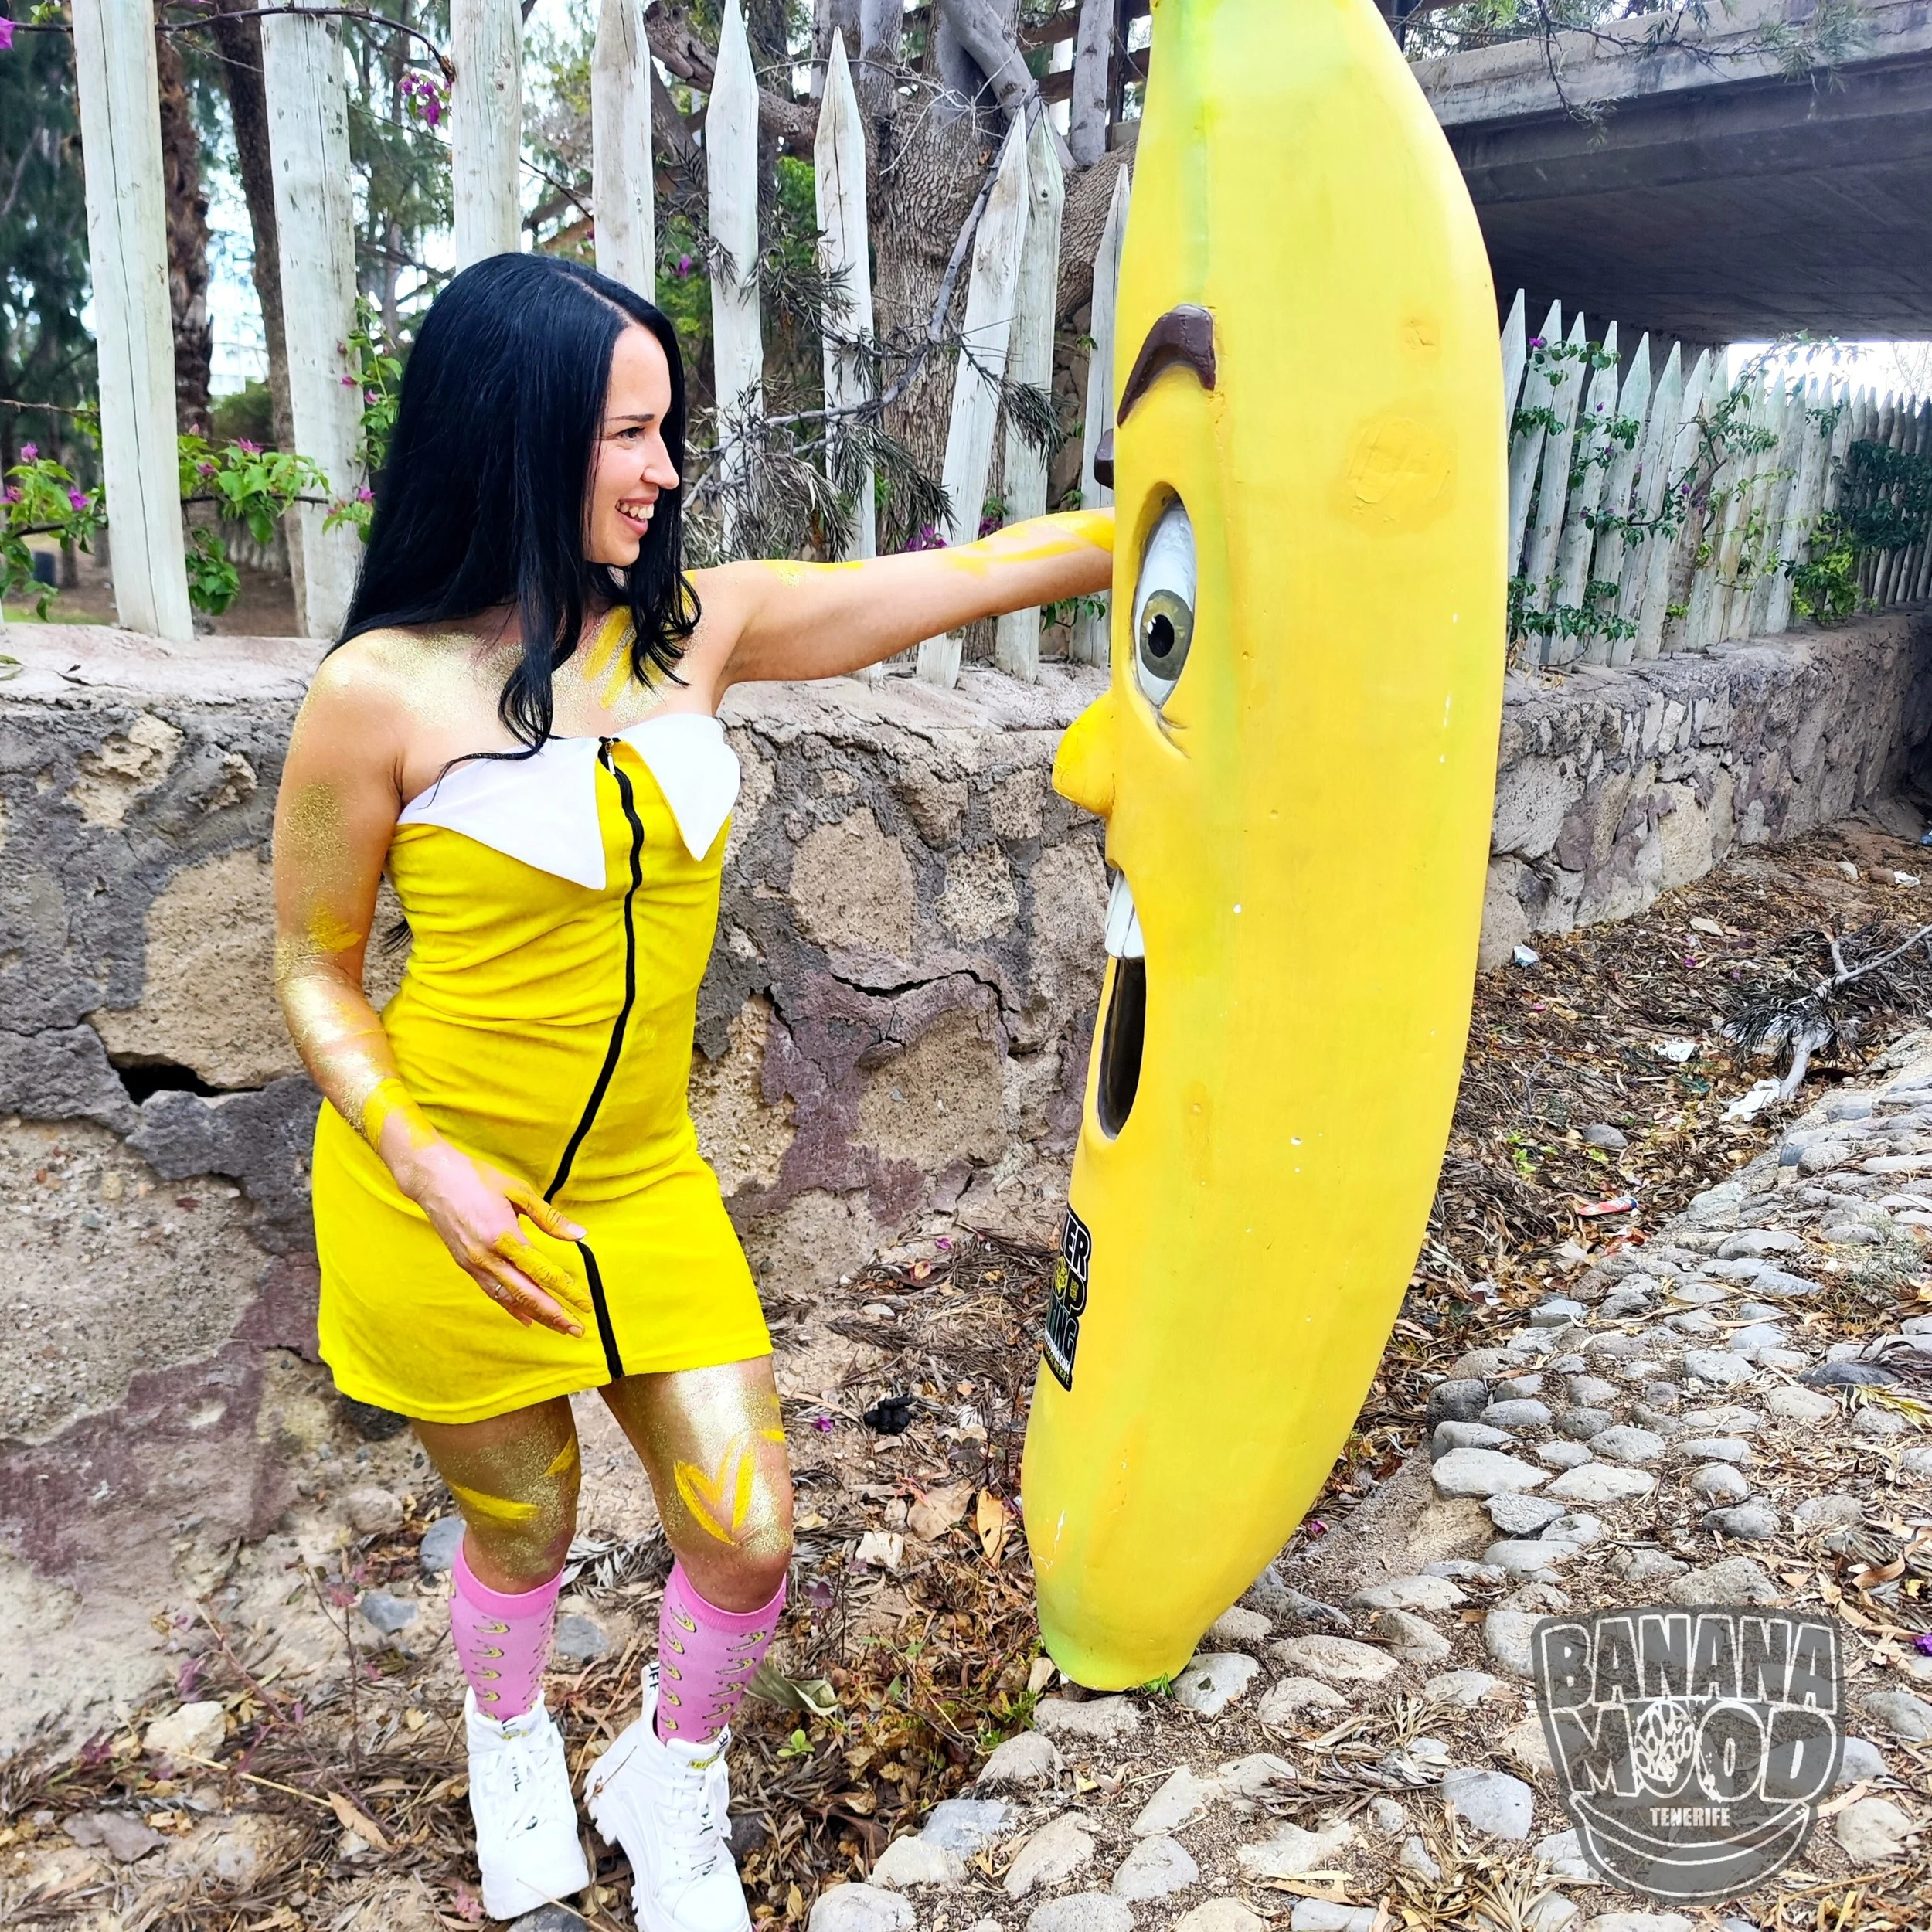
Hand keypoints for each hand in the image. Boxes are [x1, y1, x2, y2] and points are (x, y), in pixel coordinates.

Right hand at [391, 1138, 590, 1335]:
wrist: (433, 1178)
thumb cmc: (476, 1178)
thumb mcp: (519, 1191)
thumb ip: (549, 1218)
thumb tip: (579, 1235)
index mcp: (504, 1236)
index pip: (542, 1272)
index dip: (566, 1290)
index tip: (586, 1304)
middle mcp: (487, 1256)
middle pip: (527, 1293)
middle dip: (554, 1315)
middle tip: (577, 1330)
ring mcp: (474, 1263)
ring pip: (509, 1298)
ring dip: (536, 1315)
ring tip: (558, 1327)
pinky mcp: (465, 1264)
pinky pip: (492, 1291)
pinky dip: (511, 1306)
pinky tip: (526, 1317)